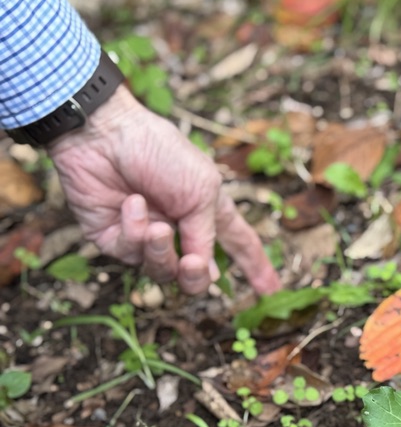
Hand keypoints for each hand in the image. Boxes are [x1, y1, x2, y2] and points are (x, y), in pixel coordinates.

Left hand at [48, 86, 281, 295]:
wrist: (104, 136)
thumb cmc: (160, 152)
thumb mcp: (201, 191)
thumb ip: (206, 235)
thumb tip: (203, 270)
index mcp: (208, 212)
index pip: (238, 246)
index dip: (256, 268)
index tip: (271, 291)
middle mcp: (179, 229)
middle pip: (196, 275)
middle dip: (196, 276)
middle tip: (194, 265)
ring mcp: (146, 237)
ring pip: (163, 272)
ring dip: (162, 251)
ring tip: (158, 226)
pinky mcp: (114, 240)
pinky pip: (131, 255)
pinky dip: (134, 232)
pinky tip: (132, 205)